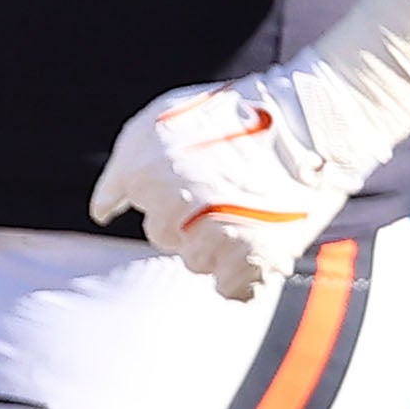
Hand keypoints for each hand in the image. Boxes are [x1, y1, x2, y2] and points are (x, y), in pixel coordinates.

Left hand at [92, 0, 409, 302]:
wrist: (309, 122)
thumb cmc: (233, 118)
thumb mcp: (161, 121)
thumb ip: (124, 168)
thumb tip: (100, 213)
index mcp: (143, 169)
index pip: (129, 204)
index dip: (161, 187)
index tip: (188, 174)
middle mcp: (171, 204)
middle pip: (161, 236)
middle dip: (184, 218)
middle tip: (221, 190)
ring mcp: (212, 233)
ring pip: (194, 262)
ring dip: (215, 244)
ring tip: (245, 208)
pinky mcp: (251, 258)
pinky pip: (228, 289)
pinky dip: (241, 275)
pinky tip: (257, 242)